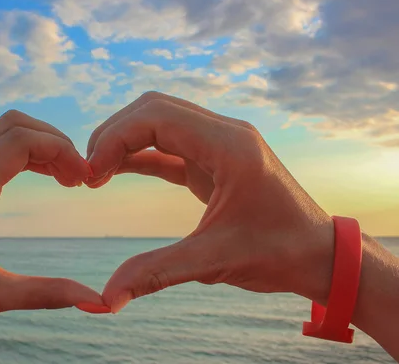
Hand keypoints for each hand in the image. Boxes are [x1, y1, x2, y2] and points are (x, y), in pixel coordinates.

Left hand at [0, 111, 107, 360]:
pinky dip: (23, 151)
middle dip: (55, 141)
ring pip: (2, 130)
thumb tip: (92, 299)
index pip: (18, 142)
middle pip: (13, 124)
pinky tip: (40, 174)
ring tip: (65, 176)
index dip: (60, 151)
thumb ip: (43, 293)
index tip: (83, 180)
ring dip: (40, 143)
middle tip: (78, 176)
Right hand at [85, 91, 334, 312]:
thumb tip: (106, 298)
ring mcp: (220, 143)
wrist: (318, 254)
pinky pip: (169, 146)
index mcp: (229, 146)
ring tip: (96, 173)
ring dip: (124, 141)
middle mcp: (225, 133)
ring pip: (159, 121)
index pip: (157, 116)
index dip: (115, 137)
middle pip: (154, 108)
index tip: (91, 173)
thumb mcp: (215, 260)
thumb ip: (158, 272)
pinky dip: (139, 155)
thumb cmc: (279, 252)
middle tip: (88, 172)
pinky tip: (114, 172)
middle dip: (114, 134)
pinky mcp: (214, 160)